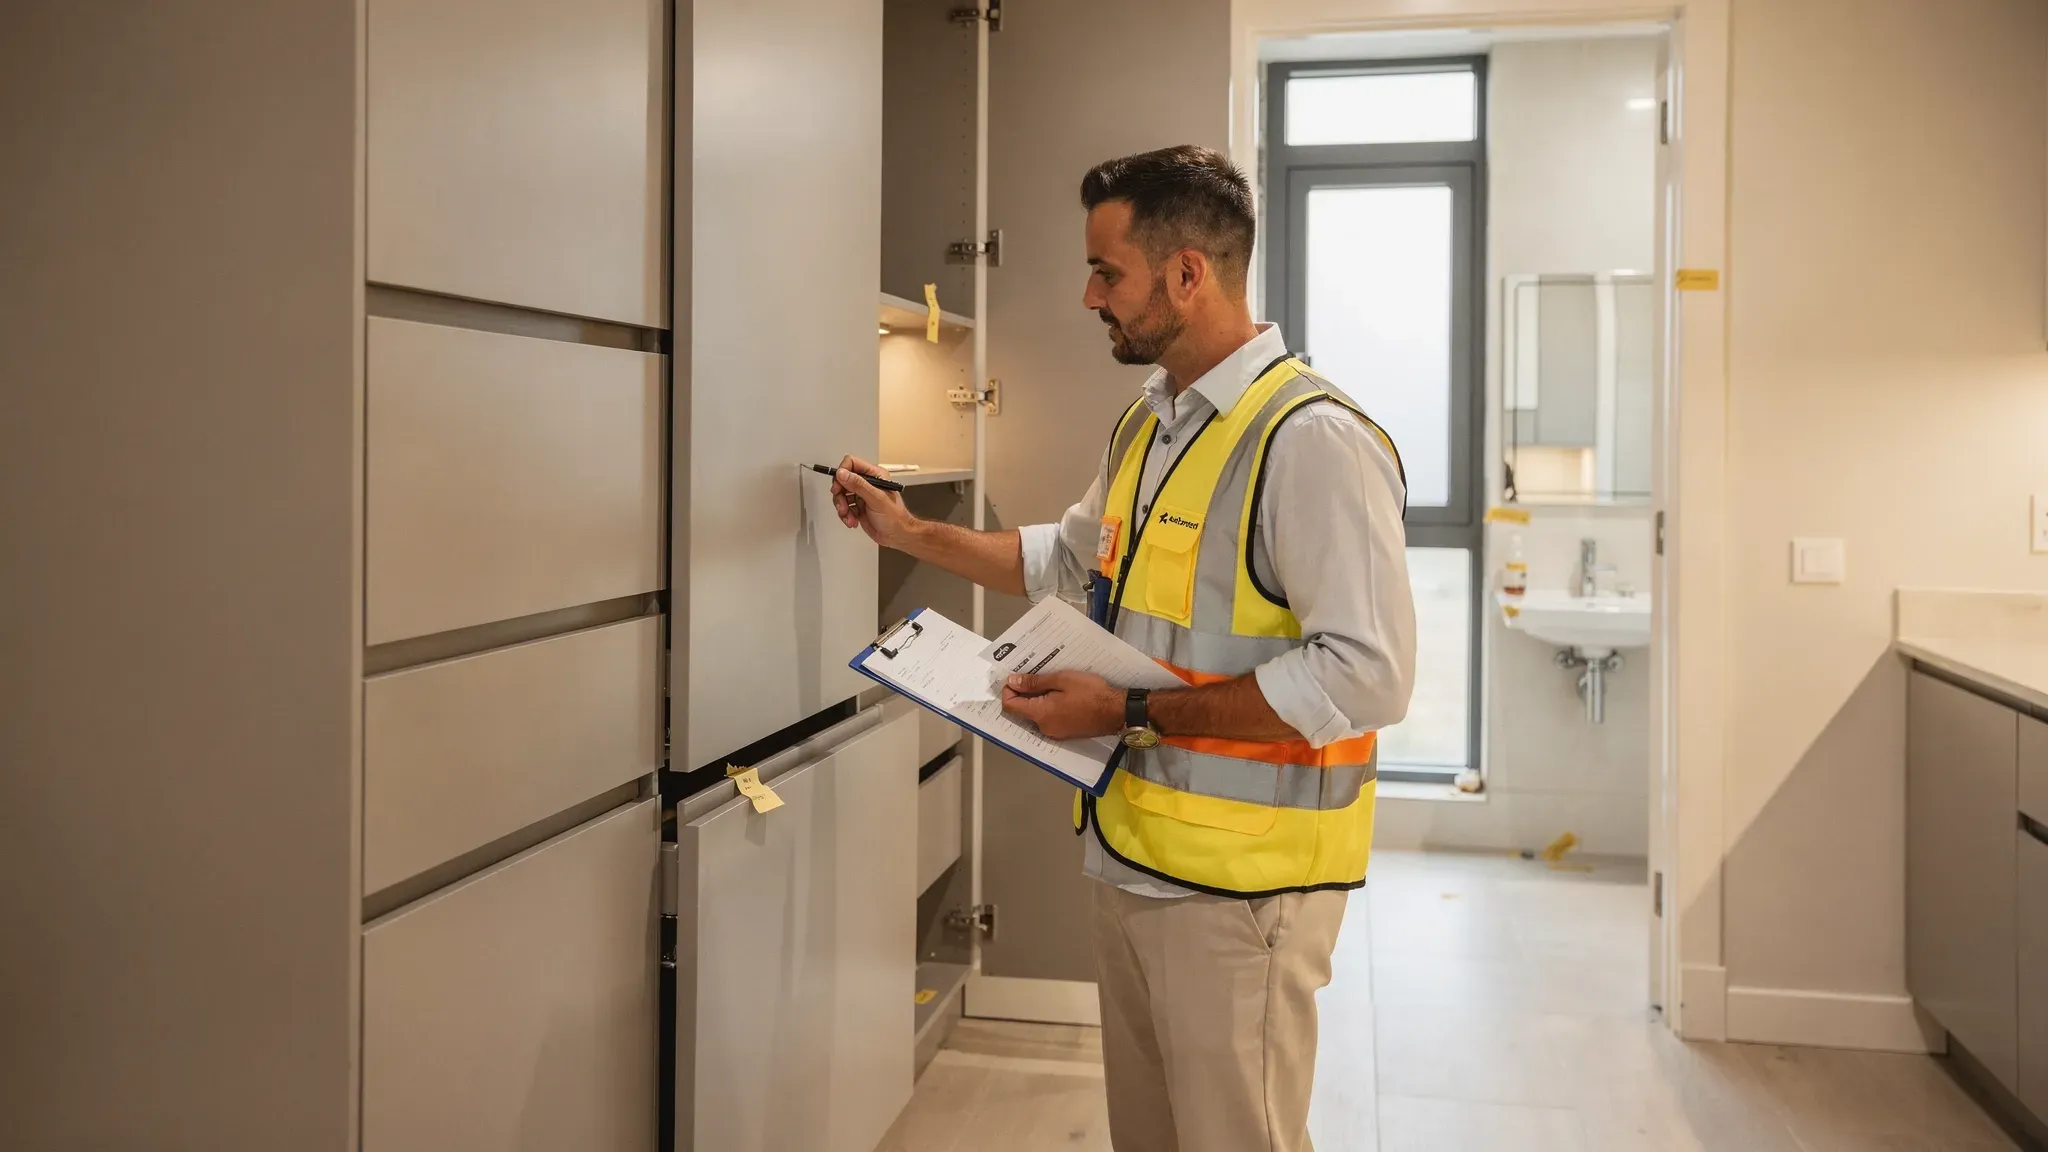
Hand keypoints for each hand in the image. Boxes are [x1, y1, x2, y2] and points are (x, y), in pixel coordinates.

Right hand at [830, 455, 918, 550]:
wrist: (898, 536)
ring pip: (841, 495)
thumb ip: (858, 485)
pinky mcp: (858, 507)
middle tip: (842, 505)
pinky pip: (844, 507)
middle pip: (843, 480)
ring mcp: (862, 495)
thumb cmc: (895, 517)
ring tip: (849, 516)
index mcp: (875, 475)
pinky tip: (852, 522)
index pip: (852, 463)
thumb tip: (842, 473)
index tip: (838, 486)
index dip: (842, 472)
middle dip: (840, 494)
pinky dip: (845, 515)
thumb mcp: (876, 499)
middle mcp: (867, 483)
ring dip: (842, 507)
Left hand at [1000, 671, 1122, 740]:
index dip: (1008, 691)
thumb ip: (1034, 683)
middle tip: (1034, 676)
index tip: (1015, 677)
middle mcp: (1043, 727)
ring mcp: (1054, 733)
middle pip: (1022, 711)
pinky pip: (1048, 720)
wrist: (1116, 711)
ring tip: (1050, 684)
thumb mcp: (1061, 680)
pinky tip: (1059, 696)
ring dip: (1037, 700)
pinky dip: (1047, 708)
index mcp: (1040, 713)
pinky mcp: (1064, 734)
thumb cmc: (1090, 692)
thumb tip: (1012, 682)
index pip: (1010, 706)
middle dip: (1023, 694)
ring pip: (1035, 715)